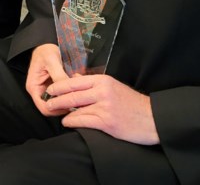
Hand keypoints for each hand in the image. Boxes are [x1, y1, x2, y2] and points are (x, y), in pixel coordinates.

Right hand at [25, 44, 71, 116]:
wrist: (46, 44)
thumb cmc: (45, 50)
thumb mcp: (51, 60)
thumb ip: (58, 75)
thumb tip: (67, 90)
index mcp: (34, 87)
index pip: (44, 108)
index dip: (57, 110)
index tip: (70, 105)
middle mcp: (39, 91)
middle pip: (52, 108)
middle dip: (65, 106)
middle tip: (78, 101)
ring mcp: (47, 90)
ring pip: (58, 103)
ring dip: (68, 101)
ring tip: (79, 94)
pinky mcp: (54, 88)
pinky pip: (62, 96)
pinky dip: (70, 95)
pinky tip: (77, 89)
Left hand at [40, 73, 159, 145]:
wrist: (152, 118)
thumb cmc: (132, 103)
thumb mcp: (114, 87)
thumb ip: (94, 83)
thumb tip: (74, 78)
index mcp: (103, 81)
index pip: (75, 81)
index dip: (60, 85)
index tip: (50, 89)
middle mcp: (102, 92)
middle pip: (72, 94)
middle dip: (56, 98)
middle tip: (47, 101)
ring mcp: (104, 107)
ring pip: (76, 108)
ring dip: (63, 112)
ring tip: (55, 113)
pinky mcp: (107, 122)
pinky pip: (83, 121)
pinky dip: (72, 122)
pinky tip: (67, 122)